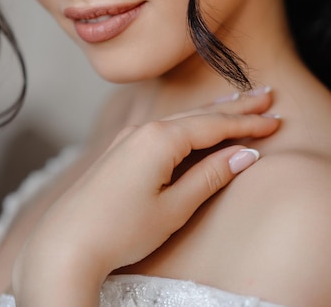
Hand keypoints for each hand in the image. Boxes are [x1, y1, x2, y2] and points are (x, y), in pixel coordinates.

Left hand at [13, 91, 279, 306]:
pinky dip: (186, 123)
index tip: (273, 119)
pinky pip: (161, 128)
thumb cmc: (119, 230)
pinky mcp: (119, 149)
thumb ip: (209, 177)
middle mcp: (142, 129)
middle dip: (235, 106)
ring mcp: (127, 137)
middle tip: (265, 96)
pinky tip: (194, 123)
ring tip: (238, 101)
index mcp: (159, 139)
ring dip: (211, 112)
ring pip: (179, 118)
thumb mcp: (174, 209)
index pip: (214, 125)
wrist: (65, 243)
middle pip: (199, 114)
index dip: (247, 122)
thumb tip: (243, 155)